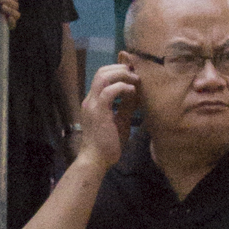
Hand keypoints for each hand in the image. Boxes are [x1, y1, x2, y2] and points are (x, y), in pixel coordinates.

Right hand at [74, 59, 135, 175]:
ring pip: (103, 77)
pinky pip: (109, 91)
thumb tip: (137, 94)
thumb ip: (126, 107)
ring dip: (121, 74)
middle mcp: (90, 99)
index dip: (117, 71)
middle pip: (102, 72)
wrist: (96, 160)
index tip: (133, 74)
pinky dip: (122, 87)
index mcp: (94, 101)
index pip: (102, 76)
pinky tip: (132, 91)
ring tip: (135, 79)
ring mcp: (92, 104)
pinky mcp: (98, 111)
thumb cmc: (108, 145)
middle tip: (136, 73)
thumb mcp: (120, 121)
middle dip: (120, 68)